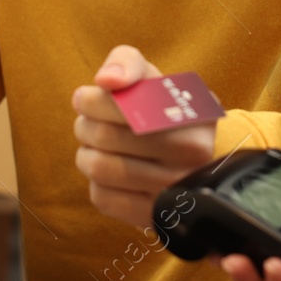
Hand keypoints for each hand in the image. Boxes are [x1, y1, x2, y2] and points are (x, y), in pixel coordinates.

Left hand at [72, 45, 218, 229]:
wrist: (196, 161)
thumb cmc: (163, 112)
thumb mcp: (154, 79)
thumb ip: (127, 63)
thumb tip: (106, 80)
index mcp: (191, 118)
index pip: (123, 108)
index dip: (92, 101)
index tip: (84, 98)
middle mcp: (190, 158)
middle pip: (105, 137)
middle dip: (85, 125)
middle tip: (87, 121)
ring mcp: (174, 191)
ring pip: (99, 168)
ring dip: (87, 153)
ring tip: (95, 145)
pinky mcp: (155, 218)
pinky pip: (103, 198)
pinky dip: (97, 182)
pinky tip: (110, 171)